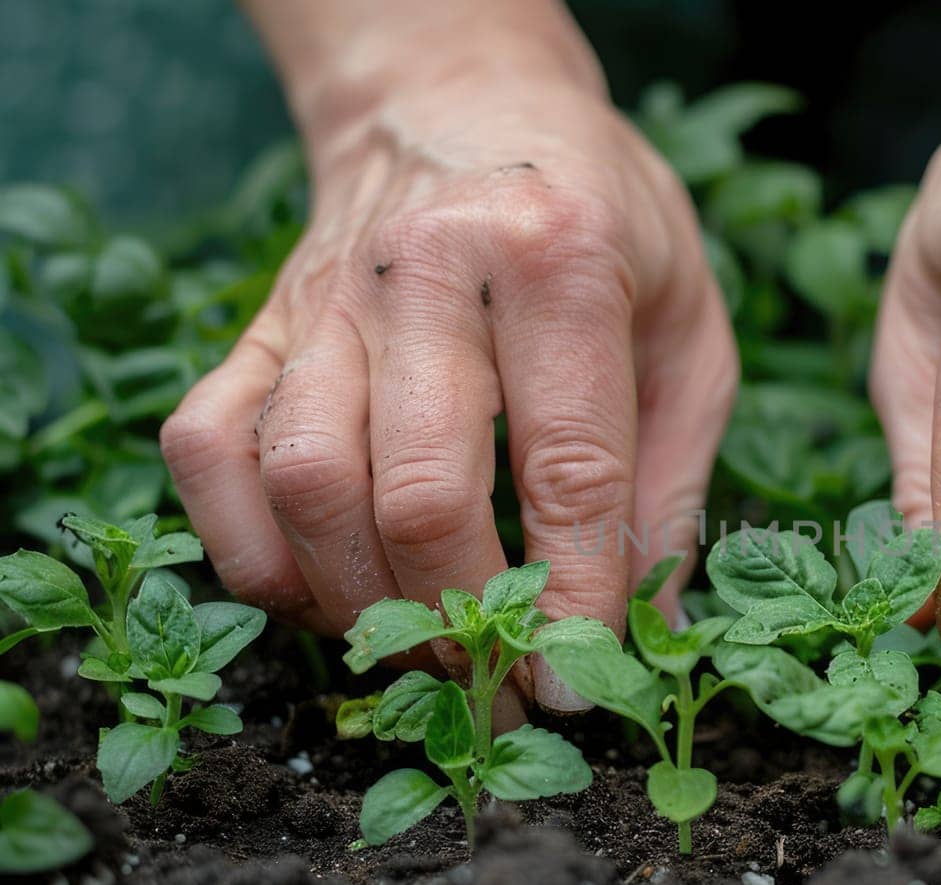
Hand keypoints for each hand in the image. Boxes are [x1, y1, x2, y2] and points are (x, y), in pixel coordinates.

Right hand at [161, 61, 734, 711]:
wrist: (460, 102)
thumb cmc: (600, 220)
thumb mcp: (689, 324)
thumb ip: (673, 476)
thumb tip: (649, 624)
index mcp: (558, 258)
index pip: (565, 465)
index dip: (574, 597)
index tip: (578, 686)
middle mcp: (426, 273)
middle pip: (419, 493)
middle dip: (464, 621)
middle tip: (502, 679)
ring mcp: (324, 300)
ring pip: (306, 486)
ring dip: (363, 605)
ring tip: (424, 642)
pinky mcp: (254, 328)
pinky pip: (210, 456)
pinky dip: (254, 553)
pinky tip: (328, 585)